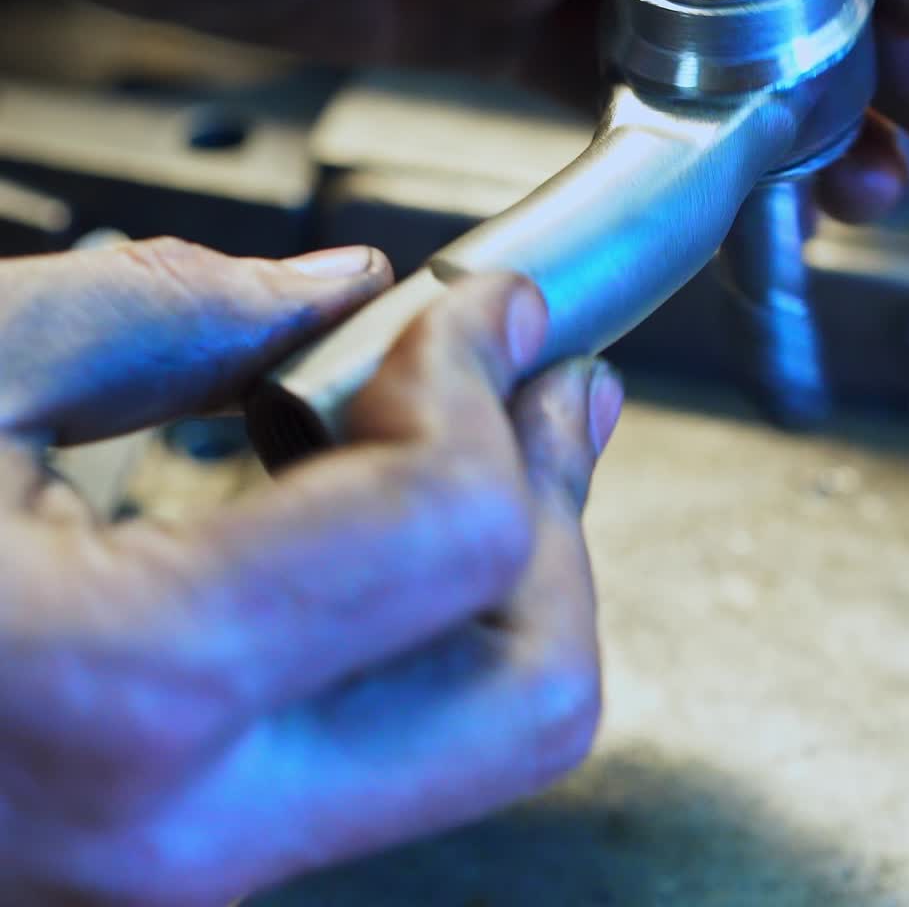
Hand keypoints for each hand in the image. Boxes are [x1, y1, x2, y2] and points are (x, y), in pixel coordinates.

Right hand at [0, 240, 620, 904]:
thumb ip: (173, 313)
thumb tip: (348, 289)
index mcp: (123, 691)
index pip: (453, 526)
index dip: (490, 375)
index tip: (493, 300)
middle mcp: (185, 830)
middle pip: (528, 685)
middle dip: (553, 504)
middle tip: (545, 374)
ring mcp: (192, 863)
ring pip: (480, 722)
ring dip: (509, 549)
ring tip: (481, 411)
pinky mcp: (186, 843)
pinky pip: (383, 724)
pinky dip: (418, 595)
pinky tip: (362, 483)